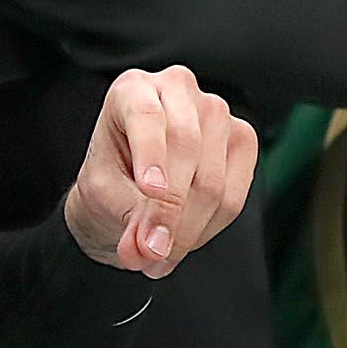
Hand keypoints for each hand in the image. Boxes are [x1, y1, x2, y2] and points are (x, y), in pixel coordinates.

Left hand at [64, 66, 257, 277]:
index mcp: (132, 89)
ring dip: (186, 231)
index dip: (151, 154)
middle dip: (169, 211)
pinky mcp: (243, 140)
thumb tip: (149, 250)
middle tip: (150, 254)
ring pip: (211, 180)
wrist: (128, 189)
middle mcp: (177, 90)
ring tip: (158, 258)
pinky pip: (234, 196)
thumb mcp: (104, 196)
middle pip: (186, 148)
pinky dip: (207, 229)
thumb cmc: (111, 180)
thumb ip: (126, 217)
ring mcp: (216, 111)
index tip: (150, 191)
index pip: (146, 116)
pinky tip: (183, 243)